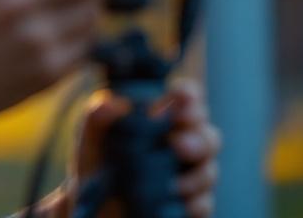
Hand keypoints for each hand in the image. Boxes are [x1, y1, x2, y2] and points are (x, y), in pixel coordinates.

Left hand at [74, 78, 221, 217]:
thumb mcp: (92, 141)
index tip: (181, 97)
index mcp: (162, 120)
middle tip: (178, 145)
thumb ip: (98, 118)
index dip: (189, 95)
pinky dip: (196, 204)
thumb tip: (112, 103)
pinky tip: (180, 203)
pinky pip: (206, 204)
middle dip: (198, 138)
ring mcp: (191, 176)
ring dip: (196, 176)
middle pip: (209, 135)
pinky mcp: (192, 205)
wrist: (95, 208)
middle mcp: (183, 144)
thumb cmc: (97, 165)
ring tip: (171, 184)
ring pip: (210, 171)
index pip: (186, 99)